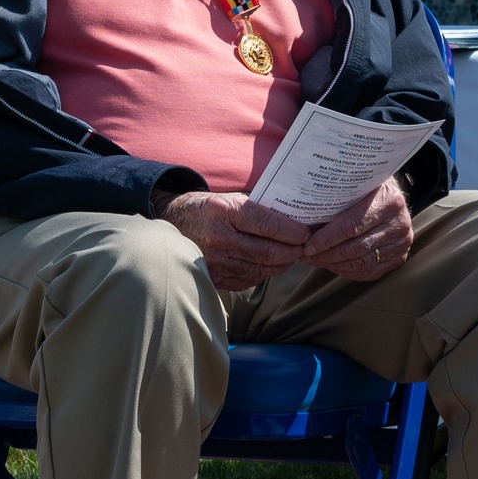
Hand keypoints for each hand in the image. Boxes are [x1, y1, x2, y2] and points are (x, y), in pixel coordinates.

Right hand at [156, 190, 309, 290]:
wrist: (171, 226)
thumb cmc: (205, 209)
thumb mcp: (228, 198)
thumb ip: (257, 209)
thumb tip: (292, 219)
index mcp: (225, 212)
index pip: (268, 225)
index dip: (292, 231)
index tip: (305, 232)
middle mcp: (220, 239)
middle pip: (269, 252)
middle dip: (293, 250)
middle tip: (304, 246)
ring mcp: (217, 262)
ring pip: (262, 269)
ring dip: (282, 263)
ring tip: (291, 254)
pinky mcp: (216, 278)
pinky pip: (250, 280)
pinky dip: (265, 272)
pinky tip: (270, 264)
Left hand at [301, 177, 412, 280]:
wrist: (392, 195)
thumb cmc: (368, 188)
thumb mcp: (356, 184)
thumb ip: (337, 198)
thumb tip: (303, 220)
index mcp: (388, 200)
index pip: (351, 226)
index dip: (326, 239)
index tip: (307, 246)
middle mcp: (399, 222)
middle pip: (356, 247)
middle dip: (327, 255)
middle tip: (307, 256)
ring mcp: (402, 242)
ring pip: (362, 263)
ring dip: (335, 265)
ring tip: (316, 261)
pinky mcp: (400, 256)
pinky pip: (370, 271)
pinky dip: (348, 271)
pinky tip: (333, 266)